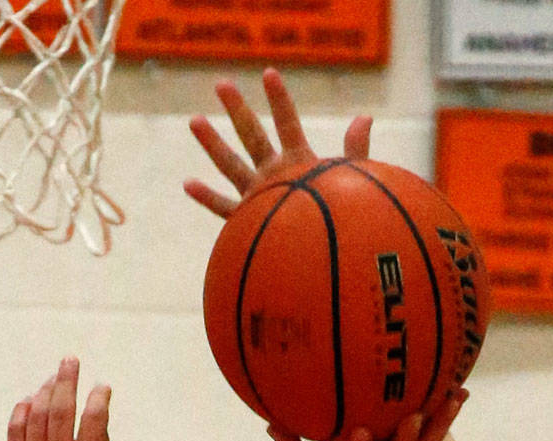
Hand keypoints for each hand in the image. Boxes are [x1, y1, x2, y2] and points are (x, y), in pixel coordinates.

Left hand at [7, 358, 119, 440]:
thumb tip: (96, 408)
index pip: (92, 416)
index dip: (99, 397)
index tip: (103, 388)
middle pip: (60, 407)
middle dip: (66, 379)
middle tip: (70, 361)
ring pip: (36, 414)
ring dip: (45, 391)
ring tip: (53, 379)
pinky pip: (16, 430)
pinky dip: (23, 410)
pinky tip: (31, 400)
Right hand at [184, 69, 371, 221]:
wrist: (327, 254)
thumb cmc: (343, 217)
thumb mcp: (350, 180)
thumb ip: (356, 150)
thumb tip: (365, 117)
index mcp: (298, 162)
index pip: (287, 124)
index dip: (280, 100)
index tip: (269, 73)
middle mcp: (275, 175)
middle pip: (252, 136)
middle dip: (238, 110)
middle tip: (222, 83)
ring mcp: (259, 196)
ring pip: (231, 166)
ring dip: (213, 144)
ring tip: (194, 120)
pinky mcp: (249, 221)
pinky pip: (223, 209)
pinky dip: (207, 198)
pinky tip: (187, 183)